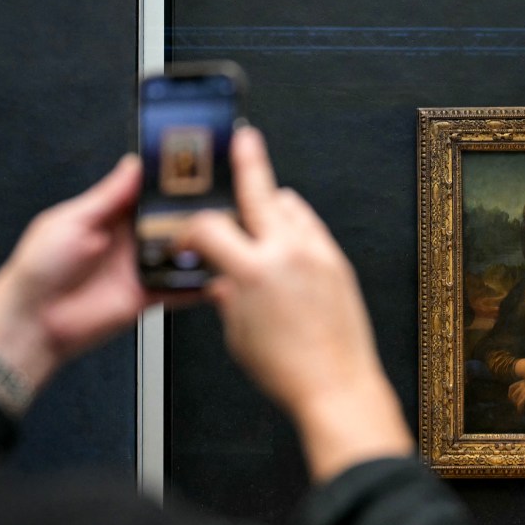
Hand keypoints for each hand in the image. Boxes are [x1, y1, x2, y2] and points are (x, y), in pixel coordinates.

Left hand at [0, 155, 192, 393]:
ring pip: (179, 253)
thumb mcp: (71, 220)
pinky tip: (214, 275)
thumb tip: (132, 165)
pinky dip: (196, 285)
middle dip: (188, 214)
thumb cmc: (38, 267)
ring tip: (217, 235)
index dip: (166, 183)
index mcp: (108, 216)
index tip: (189, 170)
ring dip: (196, 246)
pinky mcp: (147, 297)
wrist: (33, 319)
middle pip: (168, 221)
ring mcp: (139, 269)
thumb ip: (107, 196)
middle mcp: (128, 241)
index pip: (146, 193)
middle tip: (212, 204)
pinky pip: (179, 290)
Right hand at [177, 128, 412, 481]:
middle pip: (260, 189)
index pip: (210, 227)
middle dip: (247, 160)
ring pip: (291, 204)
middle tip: (242, 139)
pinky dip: (294, 225)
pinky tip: (287, 240)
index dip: (191, 230)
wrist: (337, 385)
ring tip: (260, 208)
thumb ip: (228, 295)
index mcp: (253, 270)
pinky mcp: (337, 263)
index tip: (187, 238)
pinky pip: (312, 228)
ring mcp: (317, 254)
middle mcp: (288, 252)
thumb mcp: (238, 333)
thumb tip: (224, 281)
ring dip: (271, 201)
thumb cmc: (287, 369)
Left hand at [507, 380, 524, 412]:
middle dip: (513, 400)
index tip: (510, 397)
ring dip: (517, 405)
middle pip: (513, 394)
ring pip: (516, 400)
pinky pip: (520, 404)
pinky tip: (521, 412)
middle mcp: (523, 386)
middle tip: (516, 404)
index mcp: (524, 381)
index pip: (512, 387)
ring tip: (520, 409)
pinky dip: (520, 409)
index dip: (510, 393)